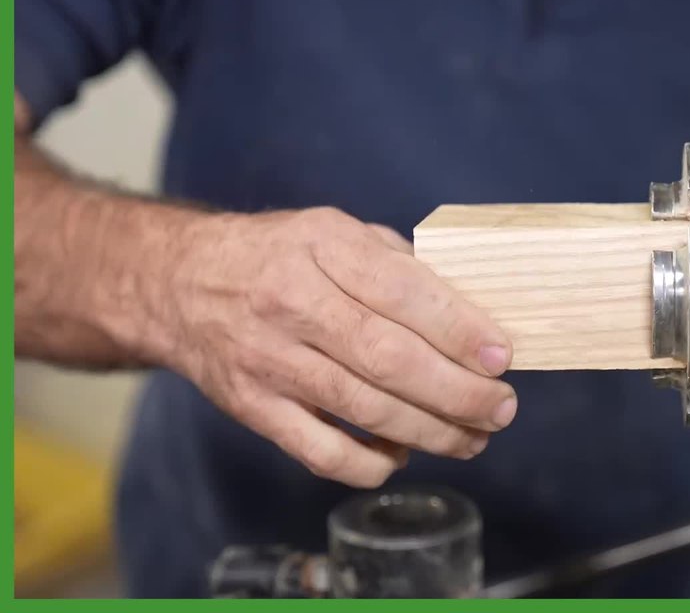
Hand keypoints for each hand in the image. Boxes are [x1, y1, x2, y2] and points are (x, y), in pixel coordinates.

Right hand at [155, 207, 516, 487]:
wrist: (180, 283)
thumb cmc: (279, 256)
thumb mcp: (335, 232)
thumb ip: (398, 265)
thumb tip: (472, 315)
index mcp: (322, 246)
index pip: (402, 292)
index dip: (458, 329)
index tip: (501, 356)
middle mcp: (292, 302)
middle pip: (388, 358)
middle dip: (457, 391)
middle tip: (501, 408)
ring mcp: (268, 359)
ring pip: (362, 408)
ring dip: (429, 432)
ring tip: (473, 438)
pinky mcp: (252, 407)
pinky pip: (319, 451)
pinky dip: (369, 464)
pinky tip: (402, 456)